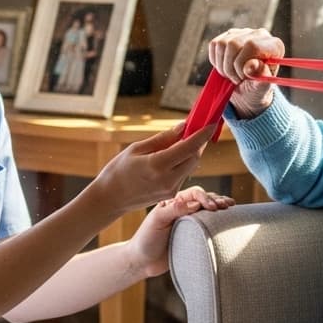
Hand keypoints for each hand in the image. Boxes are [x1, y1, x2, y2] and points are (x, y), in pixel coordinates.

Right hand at [85, 120, 214, 217]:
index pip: (189, 147)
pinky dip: (182, 162)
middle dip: (198, 142)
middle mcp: (168, 179)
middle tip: (194, 128)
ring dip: (190, 152)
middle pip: (194, 157)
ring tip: (179, 141)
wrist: (110, 199)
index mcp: (158, 165)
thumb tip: (183, 127)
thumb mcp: (136, 149)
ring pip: (190, 166)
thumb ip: (163, 138)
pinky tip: (171, 156)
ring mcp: (171, 189)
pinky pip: (183, 174)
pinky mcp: (171, 195)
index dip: (202, 134)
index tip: (212, 123)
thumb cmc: (118, 170)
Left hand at [126, 185, 235, 276]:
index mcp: (174, 202)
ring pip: (209, 211)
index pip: (194, 194)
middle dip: (217, 200)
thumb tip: (194, 203)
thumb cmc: (146, 239)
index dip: (205, 198)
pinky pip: (209, 226)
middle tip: (227, 205)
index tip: (212, 207)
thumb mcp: (156, 221)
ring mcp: (190, 223)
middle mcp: (183, 210)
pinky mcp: (194, 236)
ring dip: (220, 207)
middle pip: (205, 199)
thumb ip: (173, 210)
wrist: (143, 262)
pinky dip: (219, 221)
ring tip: (231, 207)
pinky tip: (228, 219)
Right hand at [207, 27, 284, 117]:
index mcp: (274, 46)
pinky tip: (226, 67)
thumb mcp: (261, 88)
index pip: (252, 45)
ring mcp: (243, 33)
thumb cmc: (257, 89)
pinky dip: (216, 61)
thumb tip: (251, 65)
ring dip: (223, 66)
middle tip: (237, 80)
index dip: (242, 63)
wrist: (247, 90)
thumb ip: (260, 77)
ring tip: (232, 75)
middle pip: (234, 44)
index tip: (243, 77)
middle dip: (231, 67)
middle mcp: (260, 35)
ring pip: (222, 44)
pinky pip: (214, 44)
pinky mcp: (228, 35)